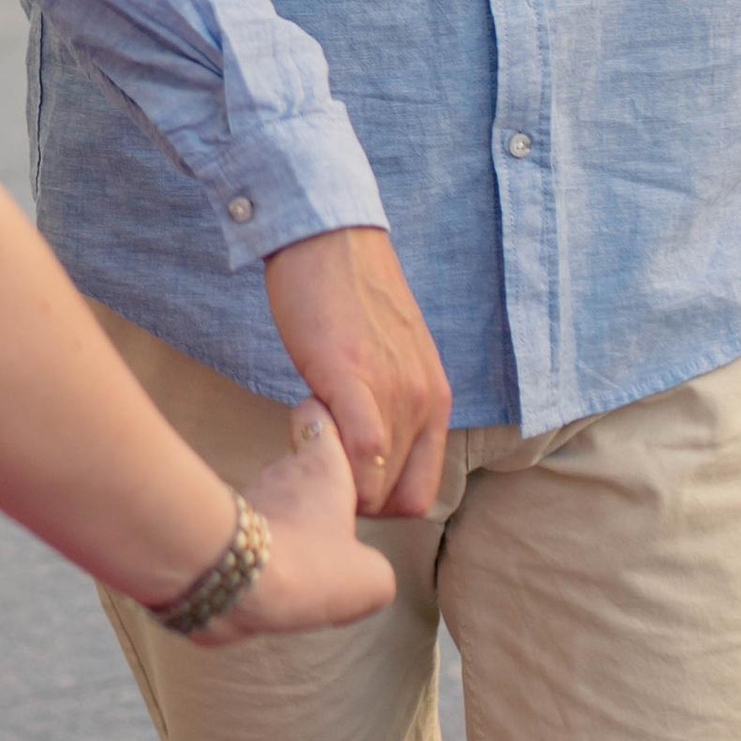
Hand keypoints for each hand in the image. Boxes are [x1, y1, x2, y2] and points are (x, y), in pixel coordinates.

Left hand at [186, 403, 396, 642]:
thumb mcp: (370, 578)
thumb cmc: (313, 564)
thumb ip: (374, 570)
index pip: (320, 419)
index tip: (328, 427)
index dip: (324, 419)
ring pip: (271, 501)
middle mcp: (282, 470)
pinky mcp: (220, 525)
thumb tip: (364, 576)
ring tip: (299, 562)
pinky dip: (258, 551)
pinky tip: (268, 581)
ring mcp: (249, 496)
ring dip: (284, 525)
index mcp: (324, 467)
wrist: (235, 578)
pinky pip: (247, 533)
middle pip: (297, 468)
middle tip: (326, 529)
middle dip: (310, 493)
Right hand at [262, 224, 452, 518]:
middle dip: (351, 497)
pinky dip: (332, 457)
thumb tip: (365, 455)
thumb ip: (389, 406)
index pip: (419, 495)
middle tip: (318, 462)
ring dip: (333, 477)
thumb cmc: (347, 296)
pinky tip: (304, 420)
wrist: (328, 237)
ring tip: (308, 433)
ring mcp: (396, 391)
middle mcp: (425, 403)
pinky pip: (362, 449)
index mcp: (436, 402)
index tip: (342, 480)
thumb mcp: (389, 360)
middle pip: (393, 499)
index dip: (377, 503)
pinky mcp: (356, 376)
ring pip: (373, 485)